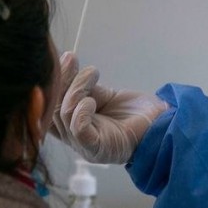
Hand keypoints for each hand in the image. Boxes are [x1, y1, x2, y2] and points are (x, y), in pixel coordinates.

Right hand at [50, 52, 167, 163]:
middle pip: (53, 108)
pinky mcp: (97, 149)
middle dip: (61, 80)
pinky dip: (81, 112)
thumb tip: (66, 59)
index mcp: (71, 125)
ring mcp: (84, 145)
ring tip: (91, 73)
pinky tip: (90, 101)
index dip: (47, 85)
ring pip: (65, 114)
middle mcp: (73, 137)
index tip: (55, 60)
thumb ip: (82, 86)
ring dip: (76, 88)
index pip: (46, 108)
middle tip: (72, 59)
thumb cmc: (132, 111)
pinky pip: (79, 130)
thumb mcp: (101, 94)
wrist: (160, 123)